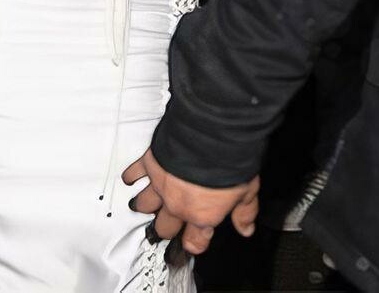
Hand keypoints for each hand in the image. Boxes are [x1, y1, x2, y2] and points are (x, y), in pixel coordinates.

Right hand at [123, 149, 259, 256]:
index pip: (193, 242)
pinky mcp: (150, 164)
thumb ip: (244, 212)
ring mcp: (160, 185)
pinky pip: (134, 175)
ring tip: (145, 205)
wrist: (212, 134)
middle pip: (164, 228)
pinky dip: (132, 177)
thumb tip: (246, 228)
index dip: (194, 244)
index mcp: (201, 215)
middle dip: (167, 228)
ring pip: (144, 205)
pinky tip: (132, 178)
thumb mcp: (247, 191)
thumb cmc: (230, 162)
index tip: (196, 241)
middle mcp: (177, 205)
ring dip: (145, 206)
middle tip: (168, 225)